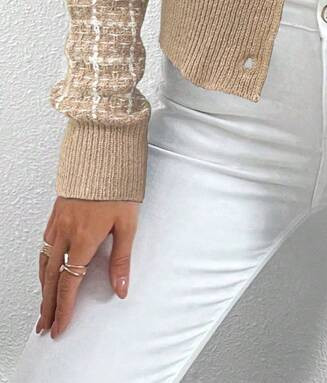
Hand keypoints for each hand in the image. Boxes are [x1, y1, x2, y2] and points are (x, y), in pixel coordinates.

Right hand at [35, 196, 138, 337]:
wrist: (103, 156)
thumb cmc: (118, 186)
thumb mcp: (127, 224)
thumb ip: (121, 259)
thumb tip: (121, 288)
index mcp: (83, 239)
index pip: (69, 284)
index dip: (64, 309)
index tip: (60, 326)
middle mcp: (66, 233)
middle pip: (51, 279)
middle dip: (47, 306)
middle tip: (45, 325)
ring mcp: (58, 223)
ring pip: (44, 263)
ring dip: (42, 288)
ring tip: (43, 305)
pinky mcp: (55, 214)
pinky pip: (44, 246)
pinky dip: (42, 265)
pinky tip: (44, 270)